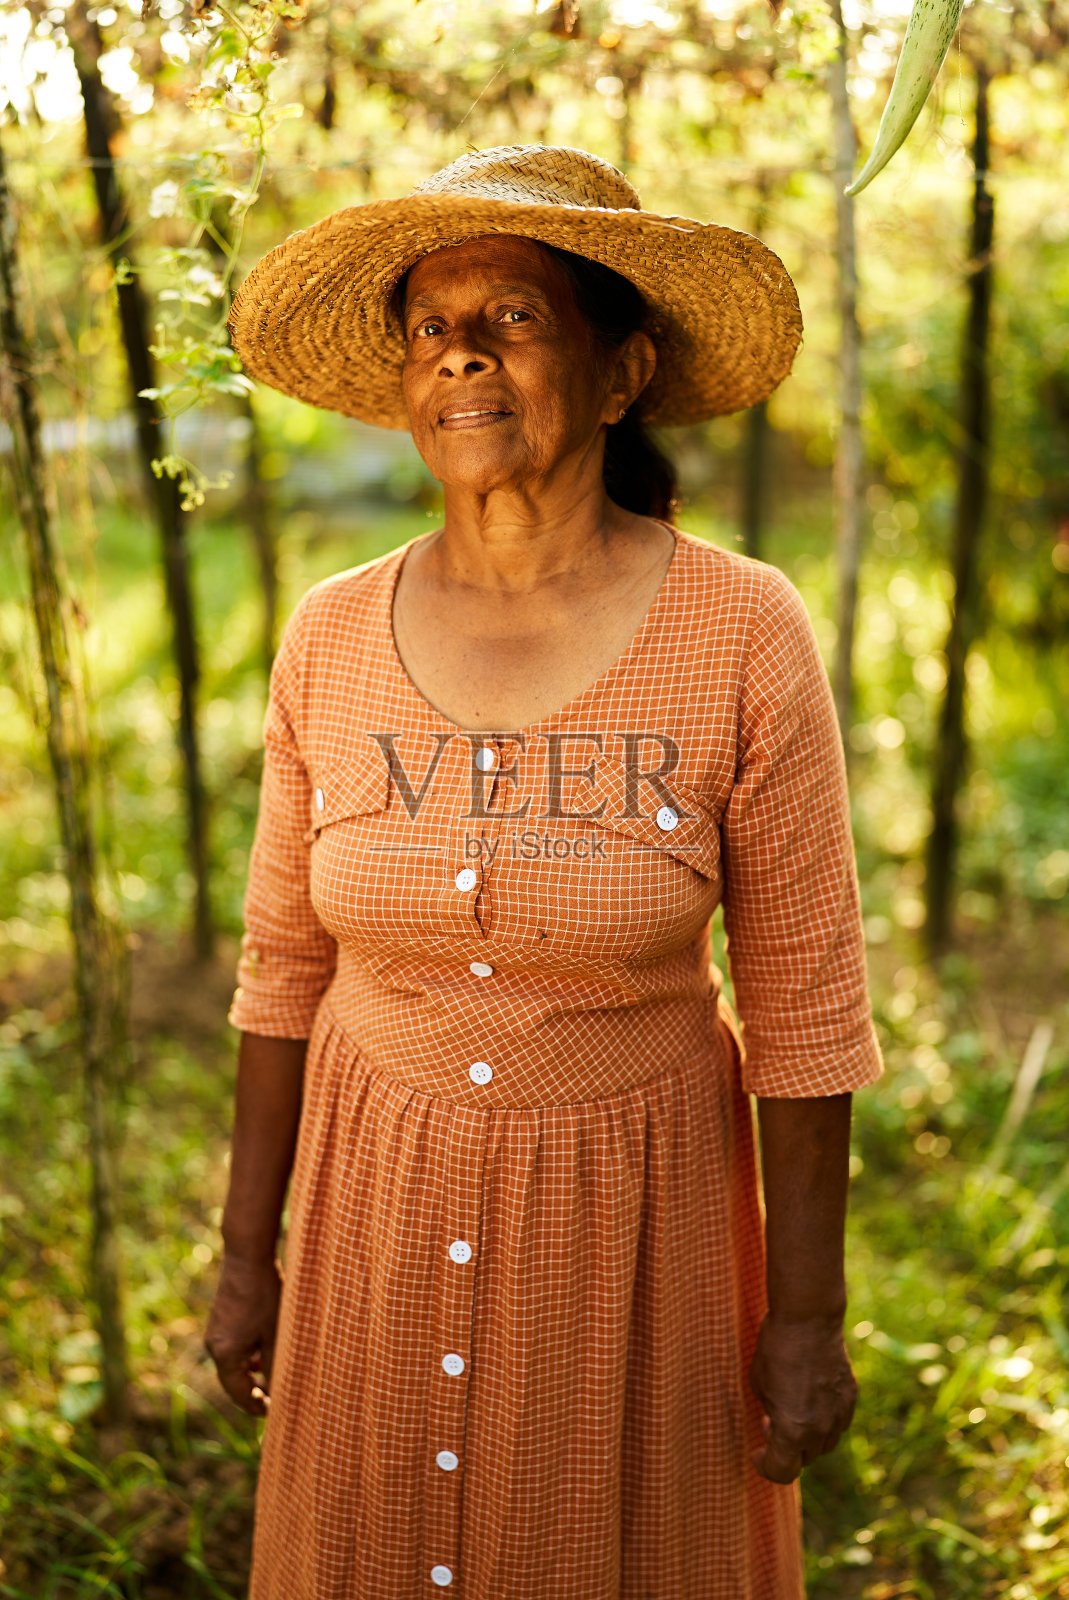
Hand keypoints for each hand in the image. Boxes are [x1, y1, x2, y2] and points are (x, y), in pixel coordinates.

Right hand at [204, 1254, 282, 1415]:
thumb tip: (279, 1393)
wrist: (247, 1257)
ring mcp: (215, 1332)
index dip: (256, 1406)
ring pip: (233, 1364)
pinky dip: (247, 1356)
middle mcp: (214, 1346)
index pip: (239, 1394)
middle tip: (274, 1399)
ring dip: (251, 1372)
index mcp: (226, 1355)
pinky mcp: (220, 1320)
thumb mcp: (275, 1334)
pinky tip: (264, 1349)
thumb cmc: (264, 1295)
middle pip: (233, 1381)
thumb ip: (274, 1366)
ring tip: (273, 1373)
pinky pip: (232, 1348)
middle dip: (253, 1391)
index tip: (273, 1413)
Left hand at [748, 1313, 857, 1482]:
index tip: (757, 1453)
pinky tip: (810, 1397)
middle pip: (804, 1459)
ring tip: (791, 1409)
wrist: (808, 1319)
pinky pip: (837, 1423)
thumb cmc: (775, 1349)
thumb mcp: (759, 1385)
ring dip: (807, 1437)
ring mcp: (839, 1415)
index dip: (765, 1467)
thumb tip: (775, 1424)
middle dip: (785, 1448)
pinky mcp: (851, 1399)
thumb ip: (770, 1414)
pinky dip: (823, 1420)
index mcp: (793, 1431)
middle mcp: (820, 1430)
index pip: (782, 1473)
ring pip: (824, 1444)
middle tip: (770, 1423)